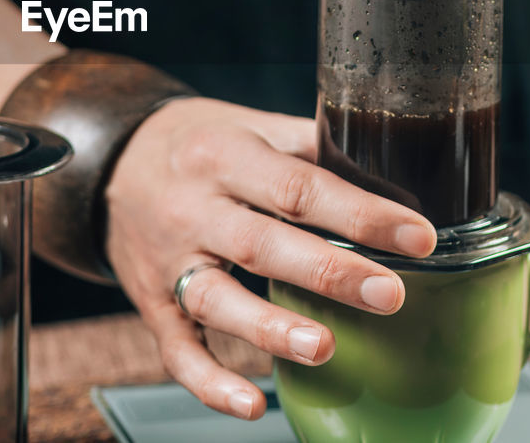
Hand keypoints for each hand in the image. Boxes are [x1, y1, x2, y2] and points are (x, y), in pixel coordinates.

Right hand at [104, 97, 437, 420]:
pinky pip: (177, 348)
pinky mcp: (152, 302)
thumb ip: (312, 148)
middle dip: (327, 271)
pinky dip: (210, 382)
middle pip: (261, 242)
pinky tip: (252, 404)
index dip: (359, 212)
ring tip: (324, 348)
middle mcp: (192, 207)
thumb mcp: (249, 125)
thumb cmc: (198, 143)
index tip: (417, 236)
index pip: (297, 185)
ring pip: (216, 297)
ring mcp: (168, 259)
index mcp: (224, 154)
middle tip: (389, 294)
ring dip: (269, 327)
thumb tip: (394, 179)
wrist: (111, 163)